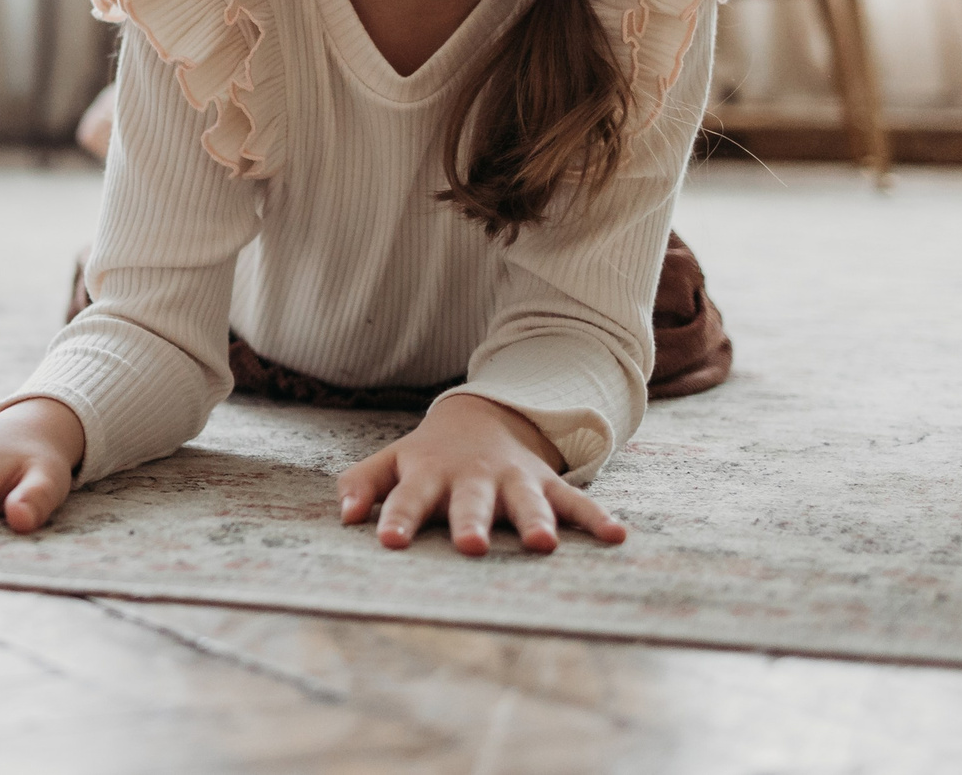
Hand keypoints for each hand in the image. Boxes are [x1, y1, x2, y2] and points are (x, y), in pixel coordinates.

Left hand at [336, 392, 626, 555]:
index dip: (396, 518)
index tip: (387, 540)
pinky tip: (619, 536)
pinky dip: (597, 519)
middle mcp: (473, 478)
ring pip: (526, 501)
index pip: (408, 498)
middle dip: (471, 523)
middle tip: (470, 545)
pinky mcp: (548, 484)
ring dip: (535, 520)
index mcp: (429, 474)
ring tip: (542, 544)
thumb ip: (362, 483)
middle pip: (470, 503)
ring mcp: (513, 480)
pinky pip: (576, 501)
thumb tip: (343, 516)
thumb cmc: (429, 456)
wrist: (484, 416)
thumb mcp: (392, 461)